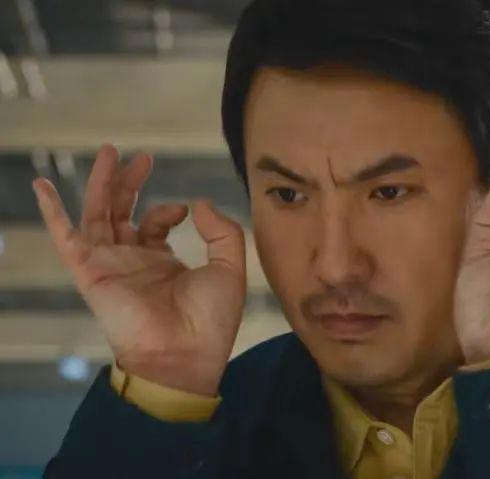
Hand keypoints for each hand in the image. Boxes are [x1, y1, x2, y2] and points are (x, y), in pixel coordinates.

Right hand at [33, 145, 246, 395]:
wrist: (185, 355)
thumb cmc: (210, 321)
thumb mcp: (229, 267)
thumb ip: (222, 232)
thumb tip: (198, 202)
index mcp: (162, 264)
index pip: (154, 224)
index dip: (167, 210)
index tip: (184, 211)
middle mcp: (133, 262)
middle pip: (122, 212)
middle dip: (130, 183)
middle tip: (142, 157)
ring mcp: (111, 266)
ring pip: (98, 216)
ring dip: (102, 184)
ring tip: (111, 152)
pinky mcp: (91, 272)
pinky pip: (65, 239)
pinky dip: (52, 213)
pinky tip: (41, 187)